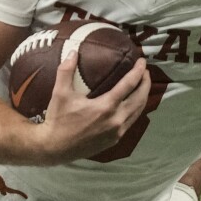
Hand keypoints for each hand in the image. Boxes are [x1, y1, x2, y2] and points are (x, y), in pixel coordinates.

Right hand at [35, 52, 149, 162]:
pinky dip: (135, 110)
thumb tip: (73, 52)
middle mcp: (116, 119)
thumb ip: (66, 71)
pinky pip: (131, 122)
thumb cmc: (58, 120)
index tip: (142, 61)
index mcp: (106, 106)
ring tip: (142, 85)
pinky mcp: (115, 140)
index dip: (138, 71)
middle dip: (145, 83)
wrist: (55, 148)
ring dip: (143, 97)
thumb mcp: (60, 93)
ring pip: (138, 112)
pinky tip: (132, 104)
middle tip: (145, 71)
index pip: (129, 85)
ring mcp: (117, 132)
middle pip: (140, 98)